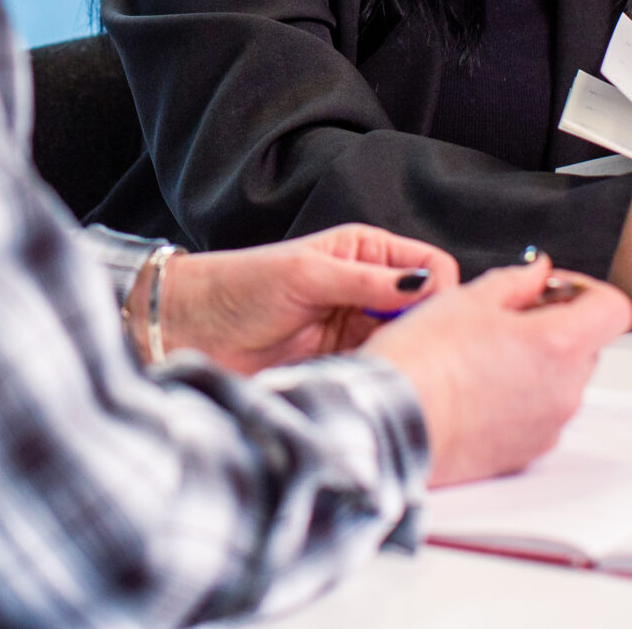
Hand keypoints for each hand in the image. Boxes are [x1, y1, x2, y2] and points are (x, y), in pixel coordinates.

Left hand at [156, 224, 461, 373]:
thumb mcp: (307, 275)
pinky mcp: (344, 362)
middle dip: (425, 329)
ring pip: (406, 343)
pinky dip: (380, 376)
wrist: (193, 329)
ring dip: (400, 355)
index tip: (427, 316)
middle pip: (426, 309)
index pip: (431, 266)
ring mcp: (357, 328)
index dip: (438, 290)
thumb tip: (425, 284)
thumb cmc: (241, 286)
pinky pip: (380, 370)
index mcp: (365, 251)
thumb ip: (367, 282)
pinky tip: (367, 381)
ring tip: (380, 364)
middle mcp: (368, 288)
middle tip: (406, 347)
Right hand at [361, 259, 631, 485]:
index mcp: (559, 344)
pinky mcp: (526, 453)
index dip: (585, 290)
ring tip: (480, 355)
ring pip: (561, 382)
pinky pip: (538, 416)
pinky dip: (519, 399)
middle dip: (555, 325)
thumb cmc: (422, 362)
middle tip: (506, 317)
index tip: (552, 288)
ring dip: (535, 363)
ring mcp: (548, 426)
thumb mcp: (466, 299)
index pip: (613, 308)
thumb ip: (515, 281)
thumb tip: (536, 273)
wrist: (391, 423)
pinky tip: (475, 388)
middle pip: (588, 346)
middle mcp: (565, 390)